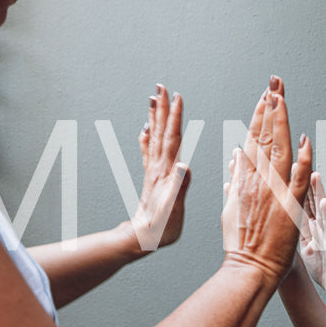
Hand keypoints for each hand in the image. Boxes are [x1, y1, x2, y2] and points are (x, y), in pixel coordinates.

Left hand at [127, 84, 190, 252]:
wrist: (140, 239)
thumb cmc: (159, 229)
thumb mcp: (173, 211)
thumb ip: (179, 188)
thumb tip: (184, 165)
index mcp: (166, 173)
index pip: (172, 139)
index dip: (175, 117)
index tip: (177, 97)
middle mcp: (158, 168)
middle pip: (161, 132)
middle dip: (162, 109)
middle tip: (161, 87)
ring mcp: (153, 172)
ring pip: (154, 137)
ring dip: (155, 117)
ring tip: (154, 99)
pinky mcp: (151, 178)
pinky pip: (148, 151)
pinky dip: (147, 137)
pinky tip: (145, 129)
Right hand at [221, 76, 311, 283]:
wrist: (249, 267)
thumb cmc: (240, 241)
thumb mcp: (231, 205)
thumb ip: (235, 178)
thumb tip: (235, 154)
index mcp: (244, 178)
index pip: (252, 138)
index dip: (260, 114)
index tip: (265, 95)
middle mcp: (256, 180)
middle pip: (264, 136)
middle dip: (270, 107)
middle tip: (275, 82)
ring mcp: (272, 192)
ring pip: (277, 150)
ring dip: (281, 122)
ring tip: (282, 97)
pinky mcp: (288, 206)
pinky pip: (297, 179)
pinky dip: (301, 159)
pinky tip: (304, 140)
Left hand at [297, 172, 325, 305]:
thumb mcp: (308, 248)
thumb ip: (301, 232)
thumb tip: (288, 220)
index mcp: (314, 228)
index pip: (302, 203)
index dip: (294, 185)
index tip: (284, 168)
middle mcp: (323, 228)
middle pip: (313, 200)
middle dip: (305, 180)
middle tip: (298, 159)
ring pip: (323, 210)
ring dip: (319, 192)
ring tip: (313, 174)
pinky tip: (325, 203)